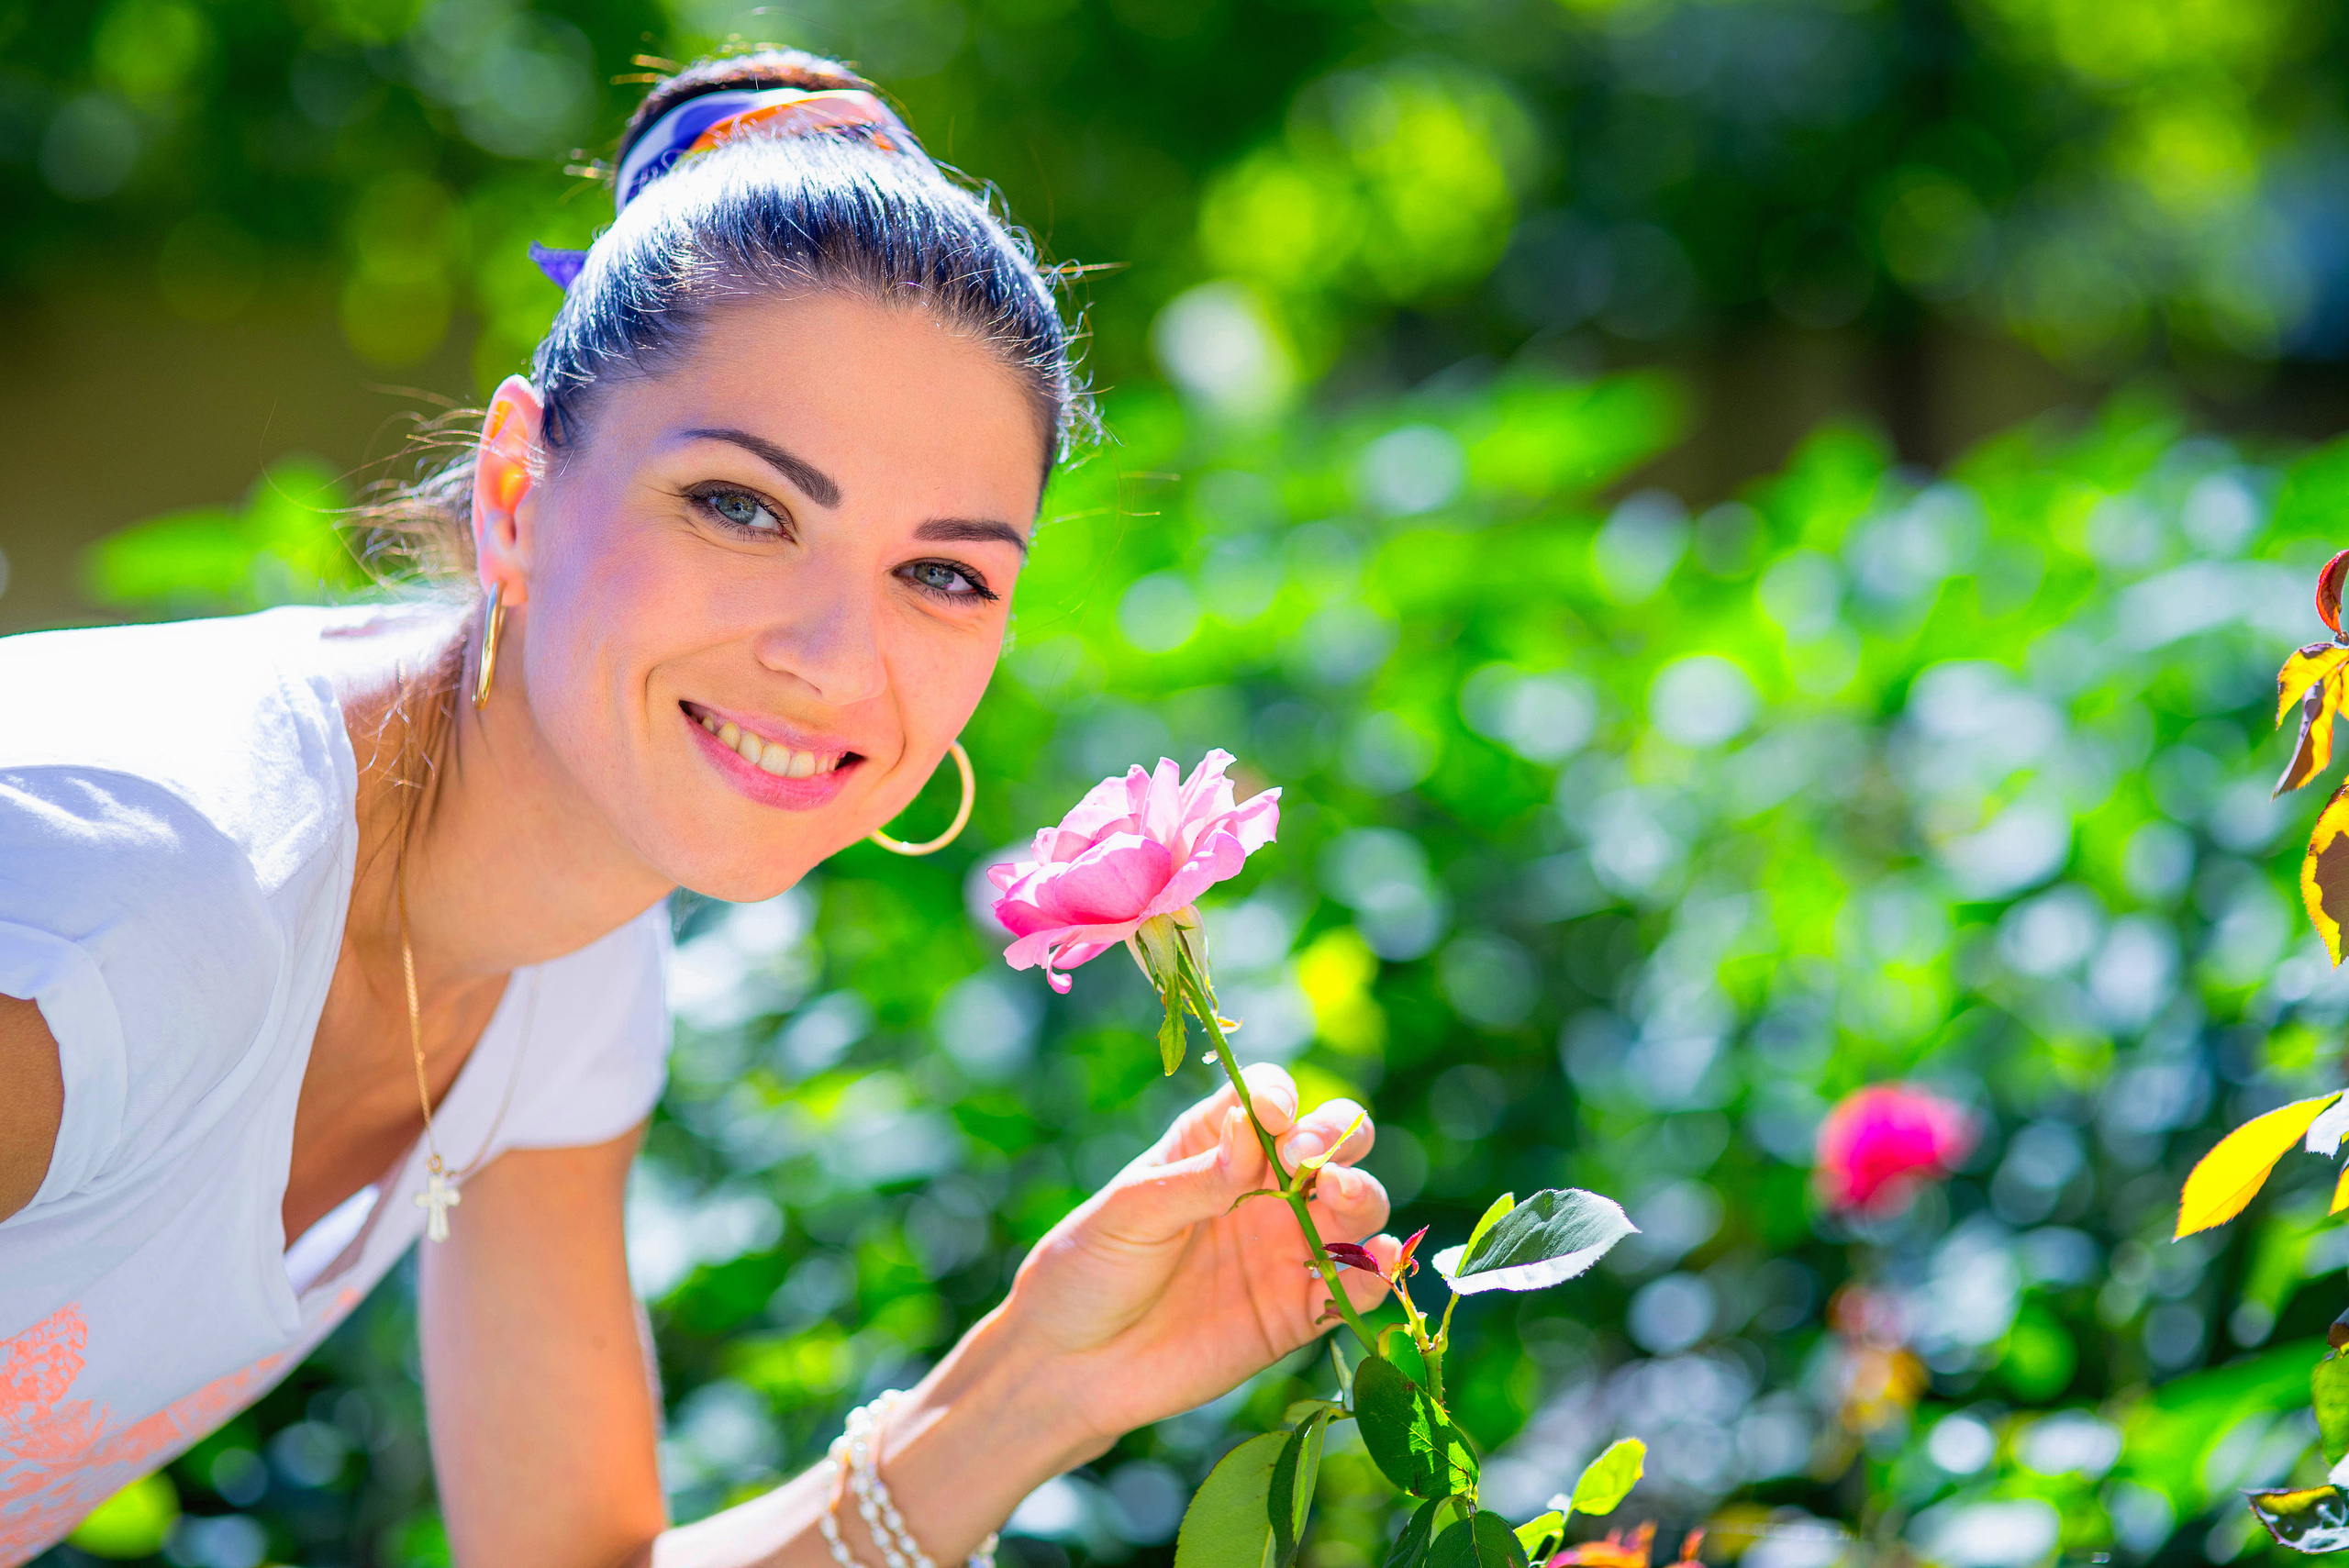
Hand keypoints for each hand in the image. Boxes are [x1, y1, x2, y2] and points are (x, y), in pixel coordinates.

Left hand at [999, 1063, 1397, 1451]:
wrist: (1072, 1367)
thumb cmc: (1088, 1269)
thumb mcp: (1129, 1212)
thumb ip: (1196, 1177)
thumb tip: (1254, 1131)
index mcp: (1215, 1147)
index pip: (1268, 1099)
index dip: (1282, 1098)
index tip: (1274, 1117)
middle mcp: (1262, 1190)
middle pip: (1332, 1143)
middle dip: (1337, 1137)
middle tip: (1308, 1161)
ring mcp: (1285, 1249)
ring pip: (1356, 1207)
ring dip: (1362, 1194)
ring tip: (1338, 1197)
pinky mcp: (1299, 1312)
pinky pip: (1357, 1286)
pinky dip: (1378, 1272)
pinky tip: (1373, 1264)